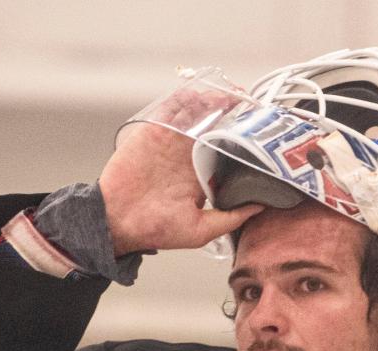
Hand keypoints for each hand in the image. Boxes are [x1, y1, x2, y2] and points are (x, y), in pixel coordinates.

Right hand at [99, 90, 262, 255]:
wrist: (118, 222)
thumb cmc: (155, 230)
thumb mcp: (201, 230)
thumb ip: (230, 218)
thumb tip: (260, 208)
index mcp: (200, 176)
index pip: (226, 151)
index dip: (241, 139)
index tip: (258, 131)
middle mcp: (187, 156)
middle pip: (214, 127)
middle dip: (232, 114)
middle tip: (250, 104)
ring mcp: (171, 143)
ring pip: (197, 114)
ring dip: (213, 102)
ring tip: (232, 95)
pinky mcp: (153, 133)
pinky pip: (171, 110)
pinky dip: (185, 98)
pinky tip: (200, 92)